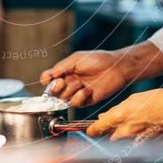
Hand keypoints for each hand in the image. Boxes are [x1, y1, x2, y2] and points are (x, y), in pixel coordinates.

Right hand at [40, 41, 162, 107]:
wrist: (116, 67)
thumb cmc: (97, 60)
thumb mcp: (76, 59)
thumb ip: (61, 67)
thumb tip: (47, 76)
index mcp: (64, 72)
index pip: (48, 80)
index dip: (46, 80)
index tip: (50, 78)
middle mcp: (68, 83)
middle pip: (52, 92)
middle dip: (55, 88)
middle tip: (61, 82)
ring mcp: (76, 93)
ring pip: (63, 99)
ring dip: (69, 91)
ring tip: (80, 83)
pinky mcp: (86, 101)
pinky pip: (75, 103)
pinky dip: (79, 97)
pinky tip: (88, 90)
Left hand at [87, 75, 162, 139]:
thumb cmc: (161, 100)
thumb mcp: (136, 99)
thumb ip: (118, 110)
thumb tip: (105, 117)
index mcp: (123, 117)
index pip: (99, 128)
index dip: (91, 131)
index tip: (87, 131)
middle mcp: (128, 131)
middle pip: (110, 138)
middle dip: (108, 134)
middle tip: (107, 128)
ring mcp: (139, 140)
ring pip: (123, 142)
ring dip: (121, 137)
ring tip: (128, 127)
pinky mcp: (149, 146)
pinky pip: (136, 144)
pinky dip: (134, 140)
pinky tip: (141, 130)